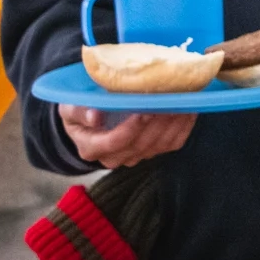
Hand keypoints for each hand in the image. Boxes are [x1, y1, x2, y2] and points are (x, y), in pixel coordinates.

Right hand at [59, 105, 195, 168]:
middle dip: (157, 123)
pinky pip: (172, 144)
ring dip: (173, 124)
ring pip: (159, 145)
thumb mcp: (70, 106)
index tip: (142, 111)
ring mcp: (135, 156)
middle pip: (140, 144)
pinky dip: (183, 128)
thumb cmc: (80, 108)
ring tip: (181, 103)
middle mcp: (114, 157)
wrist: (91, 117)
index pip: (114, 142)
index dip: (131, 128)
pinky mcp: (152, 151)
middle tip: (169, 102)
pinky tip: (189, 110)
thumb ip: (79, 111)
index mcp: (91, 147)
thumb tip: (95, 116)